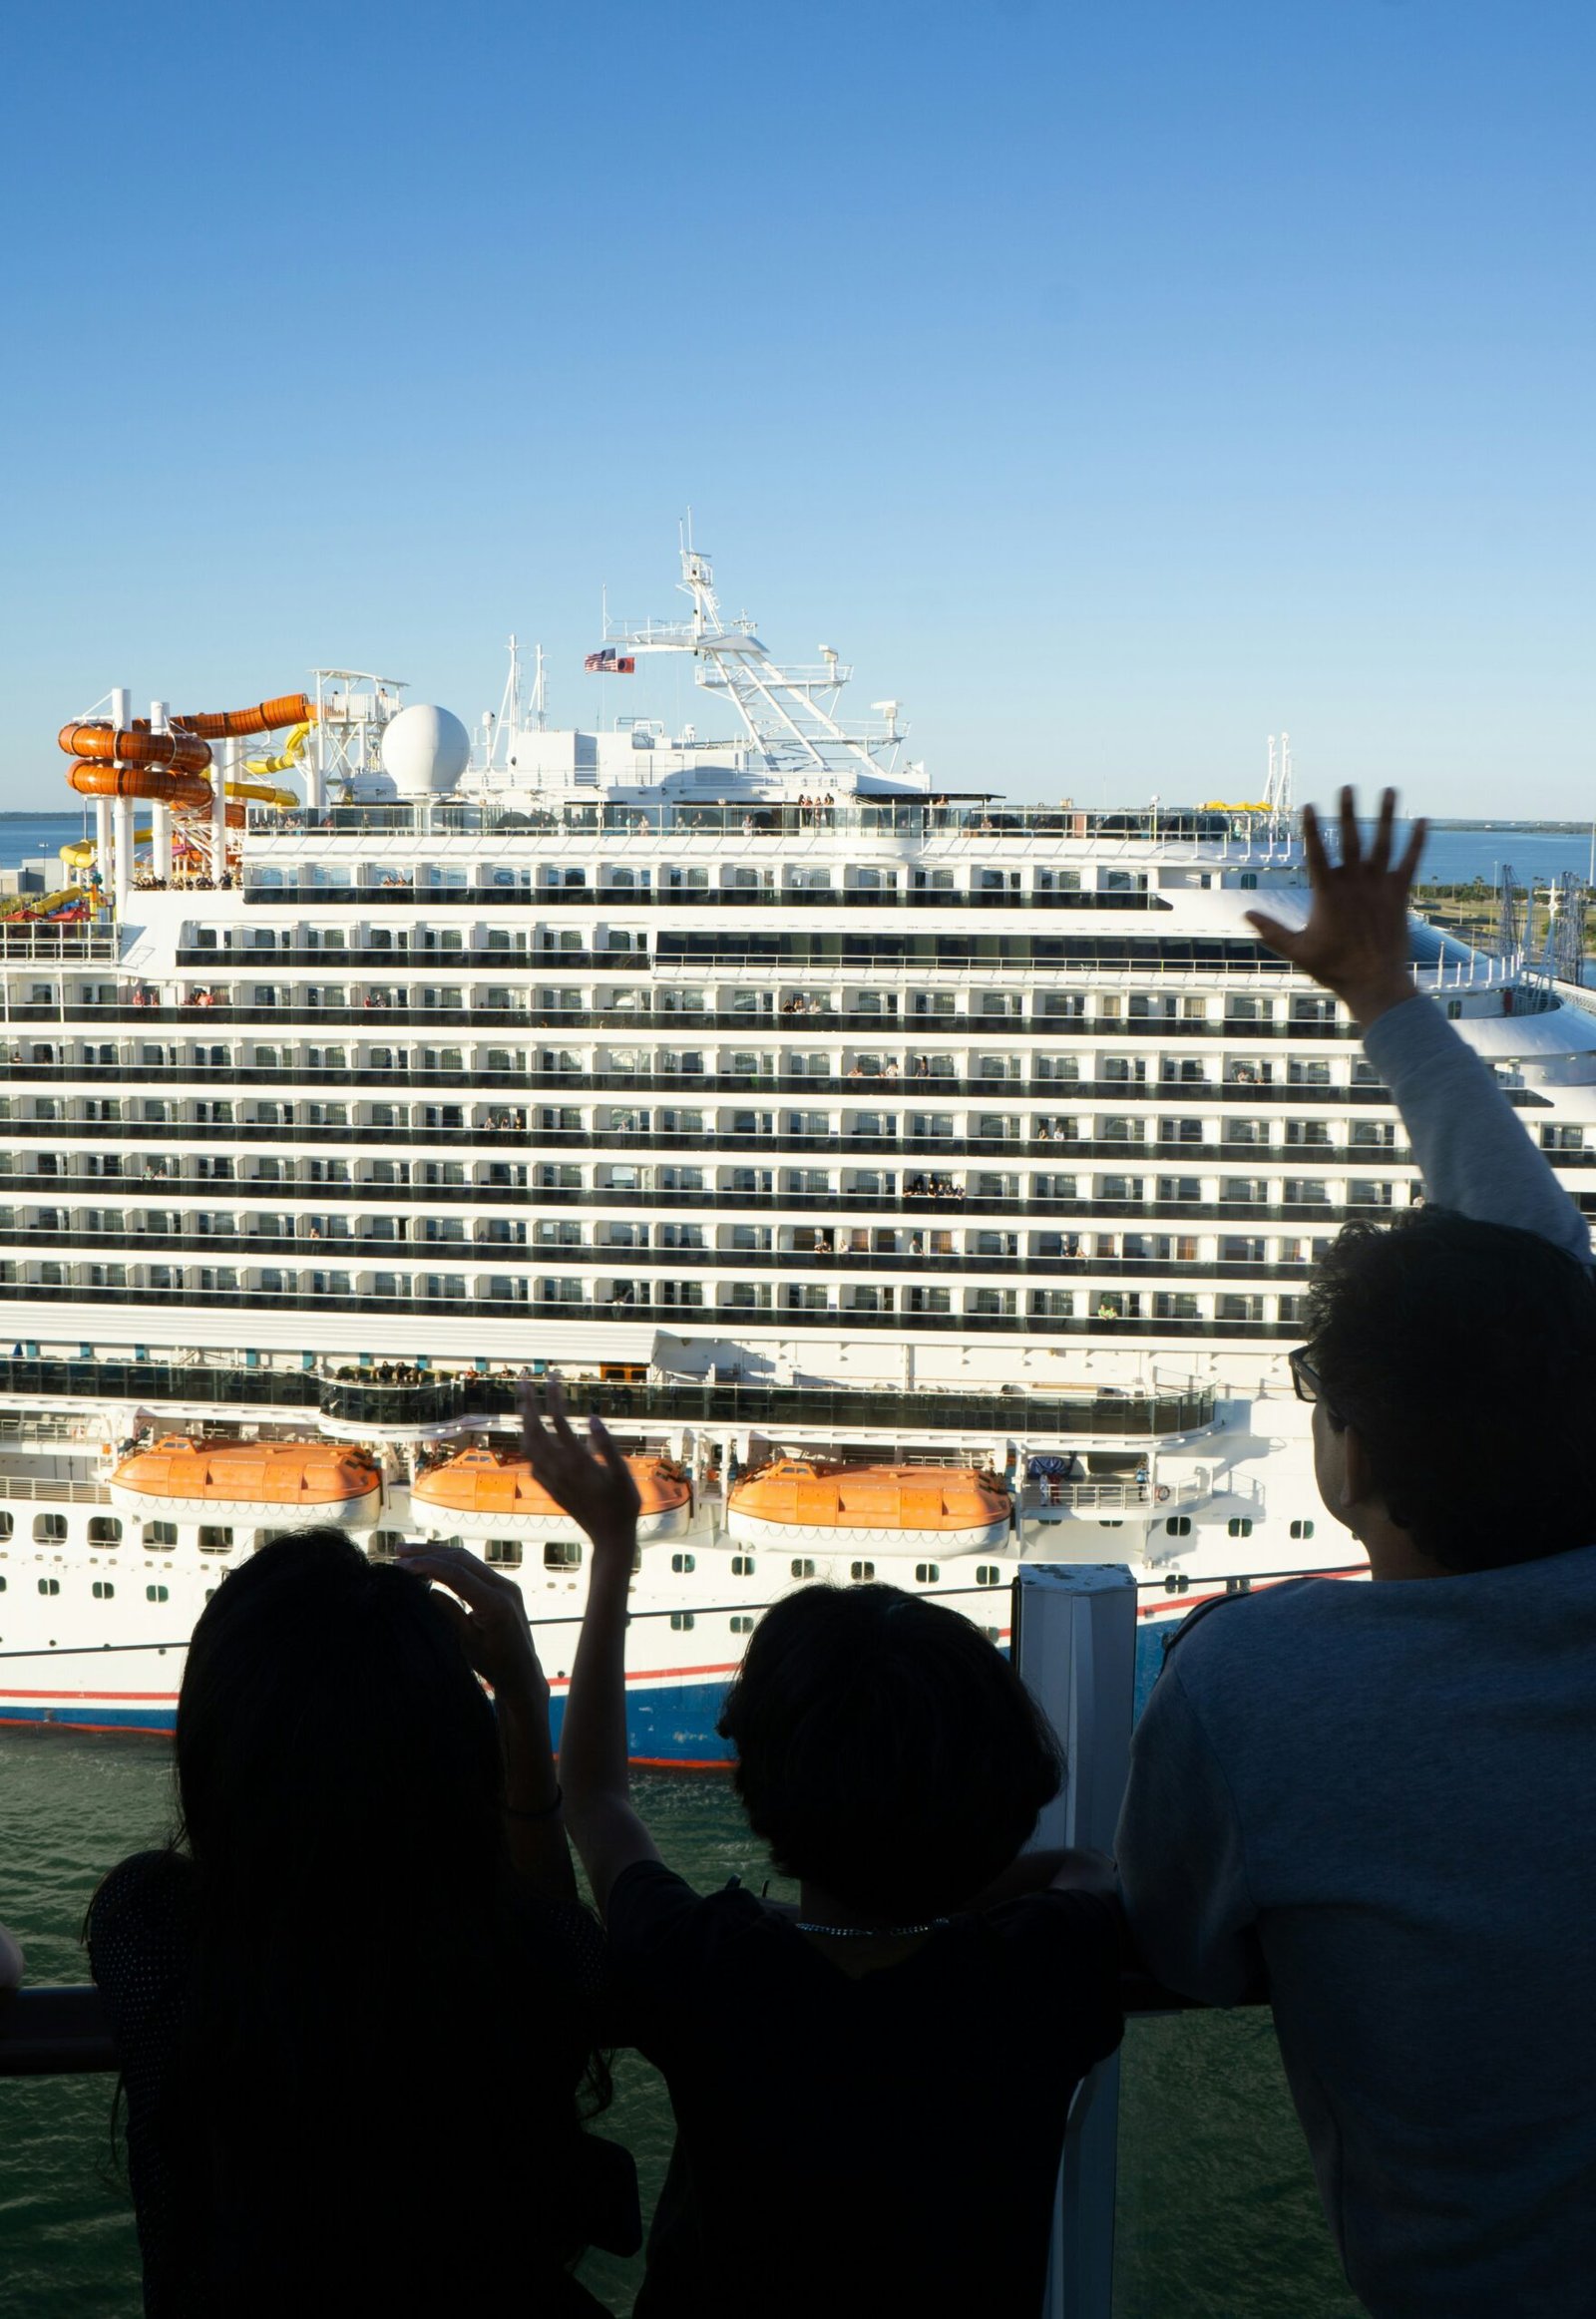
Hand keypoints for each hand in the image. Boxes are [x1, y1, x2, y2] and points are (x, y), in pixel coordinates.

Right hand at [395, 1541, 547, 1710]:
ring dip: (438, 1554)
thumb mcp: (466, 1642)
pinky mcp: (502, 1585)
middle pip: (462, 1559)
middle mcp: (504, 1587)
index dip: (428, 1565)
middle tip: (399, 1553)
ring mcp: (505, 1584)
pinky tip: (430, 1563)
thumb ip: (448, 1613)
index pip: (458, 1574)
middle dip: (429, 1553)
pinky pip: (474, 1567)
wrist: (522, 1671)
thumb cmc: (494, 1664)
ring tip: (407, 1552)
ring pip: (467, 1560)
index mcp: (495, 1603)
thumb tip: (426, 1589)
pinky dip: (450, 1563)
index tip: (401, 1565)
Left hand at [519, 1380, 640, 1558]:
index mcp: (578, 1462)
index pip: (559, 1422)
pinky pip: (531, 1461)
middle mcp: (559, 1469)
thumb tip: (592, 1418)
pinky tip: (530, 1437)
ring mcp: (552, 1480)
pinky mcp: (551, 1488)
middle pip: (535, 1430)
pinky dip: (527, 1443)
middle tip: (523, 1380)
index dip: (554, 1397)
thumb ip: (607, 1446)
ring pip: (529, 1445)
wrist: (609, 1538)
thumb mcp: (623, 1475)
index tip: (553, 1377)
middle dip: (528, 1403)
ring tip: (524, 1402)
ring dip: (524, 1421)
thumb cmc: (623, 1505)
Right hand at [1246, 786, 1426, 1027]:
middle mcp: (1355, 885)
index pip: (1316, 854)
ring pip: (1383, 844)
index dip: (1311, 829)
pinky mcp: (1399, 895)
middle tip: (1347, 787)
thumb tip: (1246, 914)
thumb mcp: (1297, 950)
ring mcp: (1379, 888)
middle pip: (1351, 840)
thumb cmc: (1335, 968)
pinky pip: (1410, 863)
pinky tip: (1422, 821)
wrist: (1375, 983)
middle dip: (1348, 812)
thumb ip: (1271, 930)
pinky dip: (1416, 842)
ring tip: (1389, 790)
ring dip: (1386, 816)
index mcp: (1328, 894)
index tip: (1309, 806)